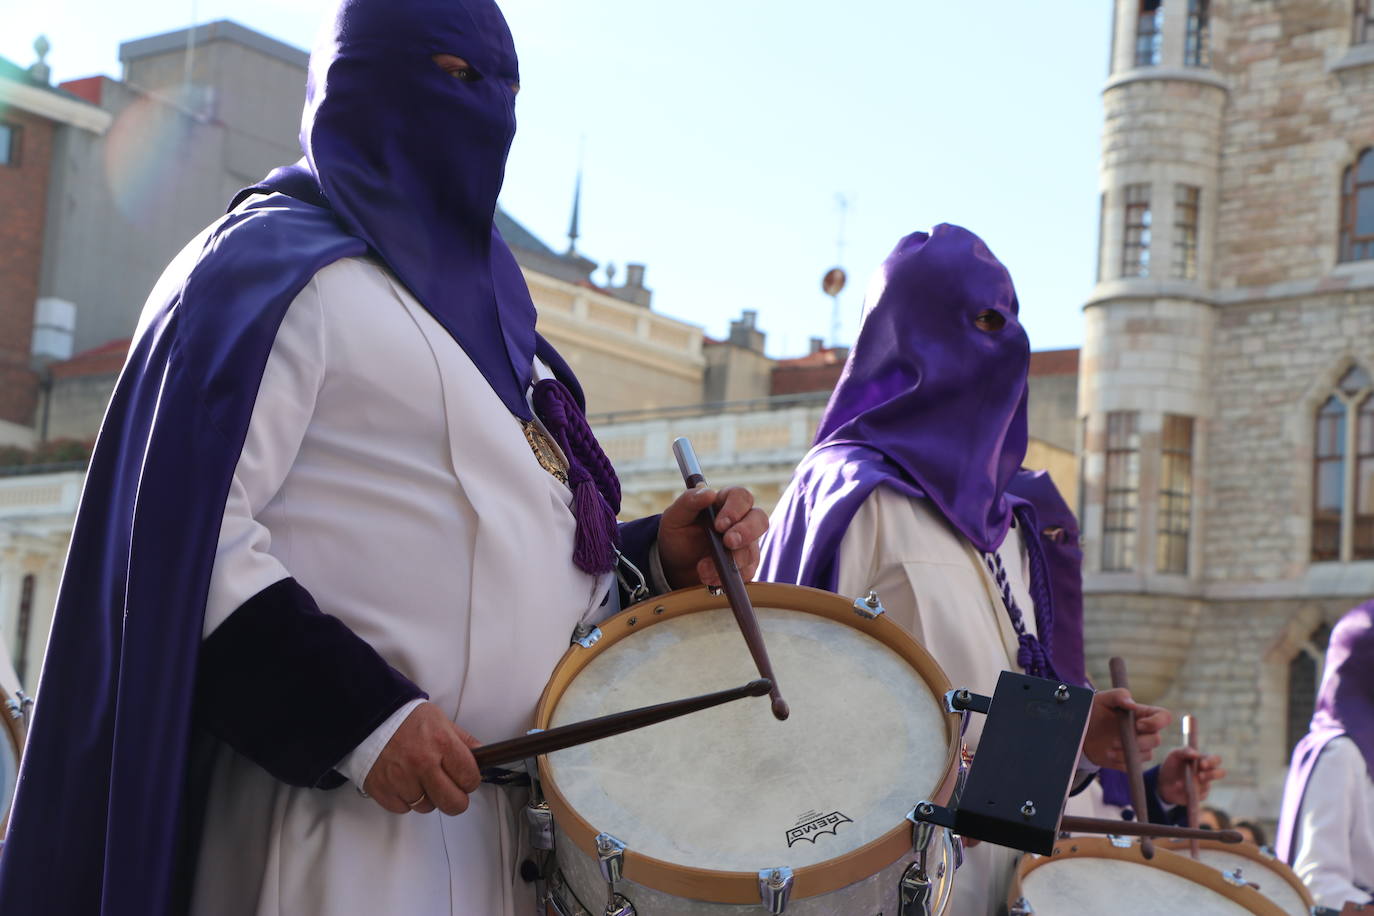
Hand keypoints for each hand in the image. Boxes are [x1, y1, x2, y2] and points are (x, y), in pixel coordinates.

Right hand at [363, 702, 481, 815]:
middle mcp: (423, 763)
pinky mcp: (382, 790)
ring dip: (427, 797)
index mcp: (442, 743)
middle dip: (456, 799)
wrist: (368, 717)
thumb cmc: (407, 719)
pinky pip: (403, 809)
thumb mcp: (441, 721)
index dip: (470, 780)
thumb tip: (483, 757)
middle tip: (451, 790)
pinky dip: (406, 800)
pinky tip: (403, 782)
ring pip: (427, 807)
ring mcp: (401, 779)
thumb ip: (463, 741)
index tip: (465, 778)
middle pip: (453, 803)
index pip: (469, 777)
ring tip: (420, 778)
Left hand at [657, 485, 768, 588]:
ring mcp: (747, 544)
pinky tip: (709, 579)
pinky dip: (727, 577)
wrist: (676, 564)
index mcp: (726, 502)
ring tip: (703, 568)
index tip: (720, 525)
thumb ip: (689, 501)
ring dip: (730, 561)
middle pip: (760, 520)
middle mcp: (741, 521)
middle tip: (729, 543)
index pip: (742, 497)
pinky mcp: (746, 566)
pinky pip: (747, 572)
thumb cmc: (678, 533)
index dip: (735, 509)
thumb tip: (708, 493)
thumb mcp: (675, 516)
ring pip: (752, 550)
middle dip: (746, 532)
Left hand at [1081, 687, 1171, 768]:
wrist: (1082, 731)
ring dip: (1127, 753)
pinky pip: (1133, 766)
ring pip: (1146, 755)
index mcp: (1143, 714)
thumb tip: (1132, 704)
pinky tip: (1108, 755)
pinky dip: (1121, 761)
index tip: (1138, 725)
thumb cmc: (1094, 711)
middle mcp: (1145, 732)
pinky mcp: (1131, 761)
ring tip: (1108, 749)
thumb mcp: (1103, 699)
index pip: (1164, 717)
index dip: (1157, 722)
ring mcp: (1139, 747)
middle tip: (1115, 740)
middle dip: (1139, 742)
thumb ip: (1118, 695)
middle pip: (1156, 740)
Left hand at [1157, 747, 1225, 806]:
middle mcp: (1207, 772)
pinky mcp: (1200, 796)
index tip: (1202, 764)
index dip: (1212, 761)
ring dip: (1197, 784)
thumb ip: (1184, 751)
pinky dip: (1189, 792)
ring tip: (1185, 784)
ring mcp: (1205, 785)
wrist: (1163, 783)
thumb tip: (1196, 754)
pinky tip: (1180, 789)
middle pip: (1221, 773)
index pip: (1216, 759)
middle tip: (1199, 776)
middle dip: (1212, 774)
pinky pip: (1200, 795)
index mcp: (1203, 760)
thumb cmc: (1171, 766)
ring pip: (1208, 785)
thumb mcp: (1174, 755)